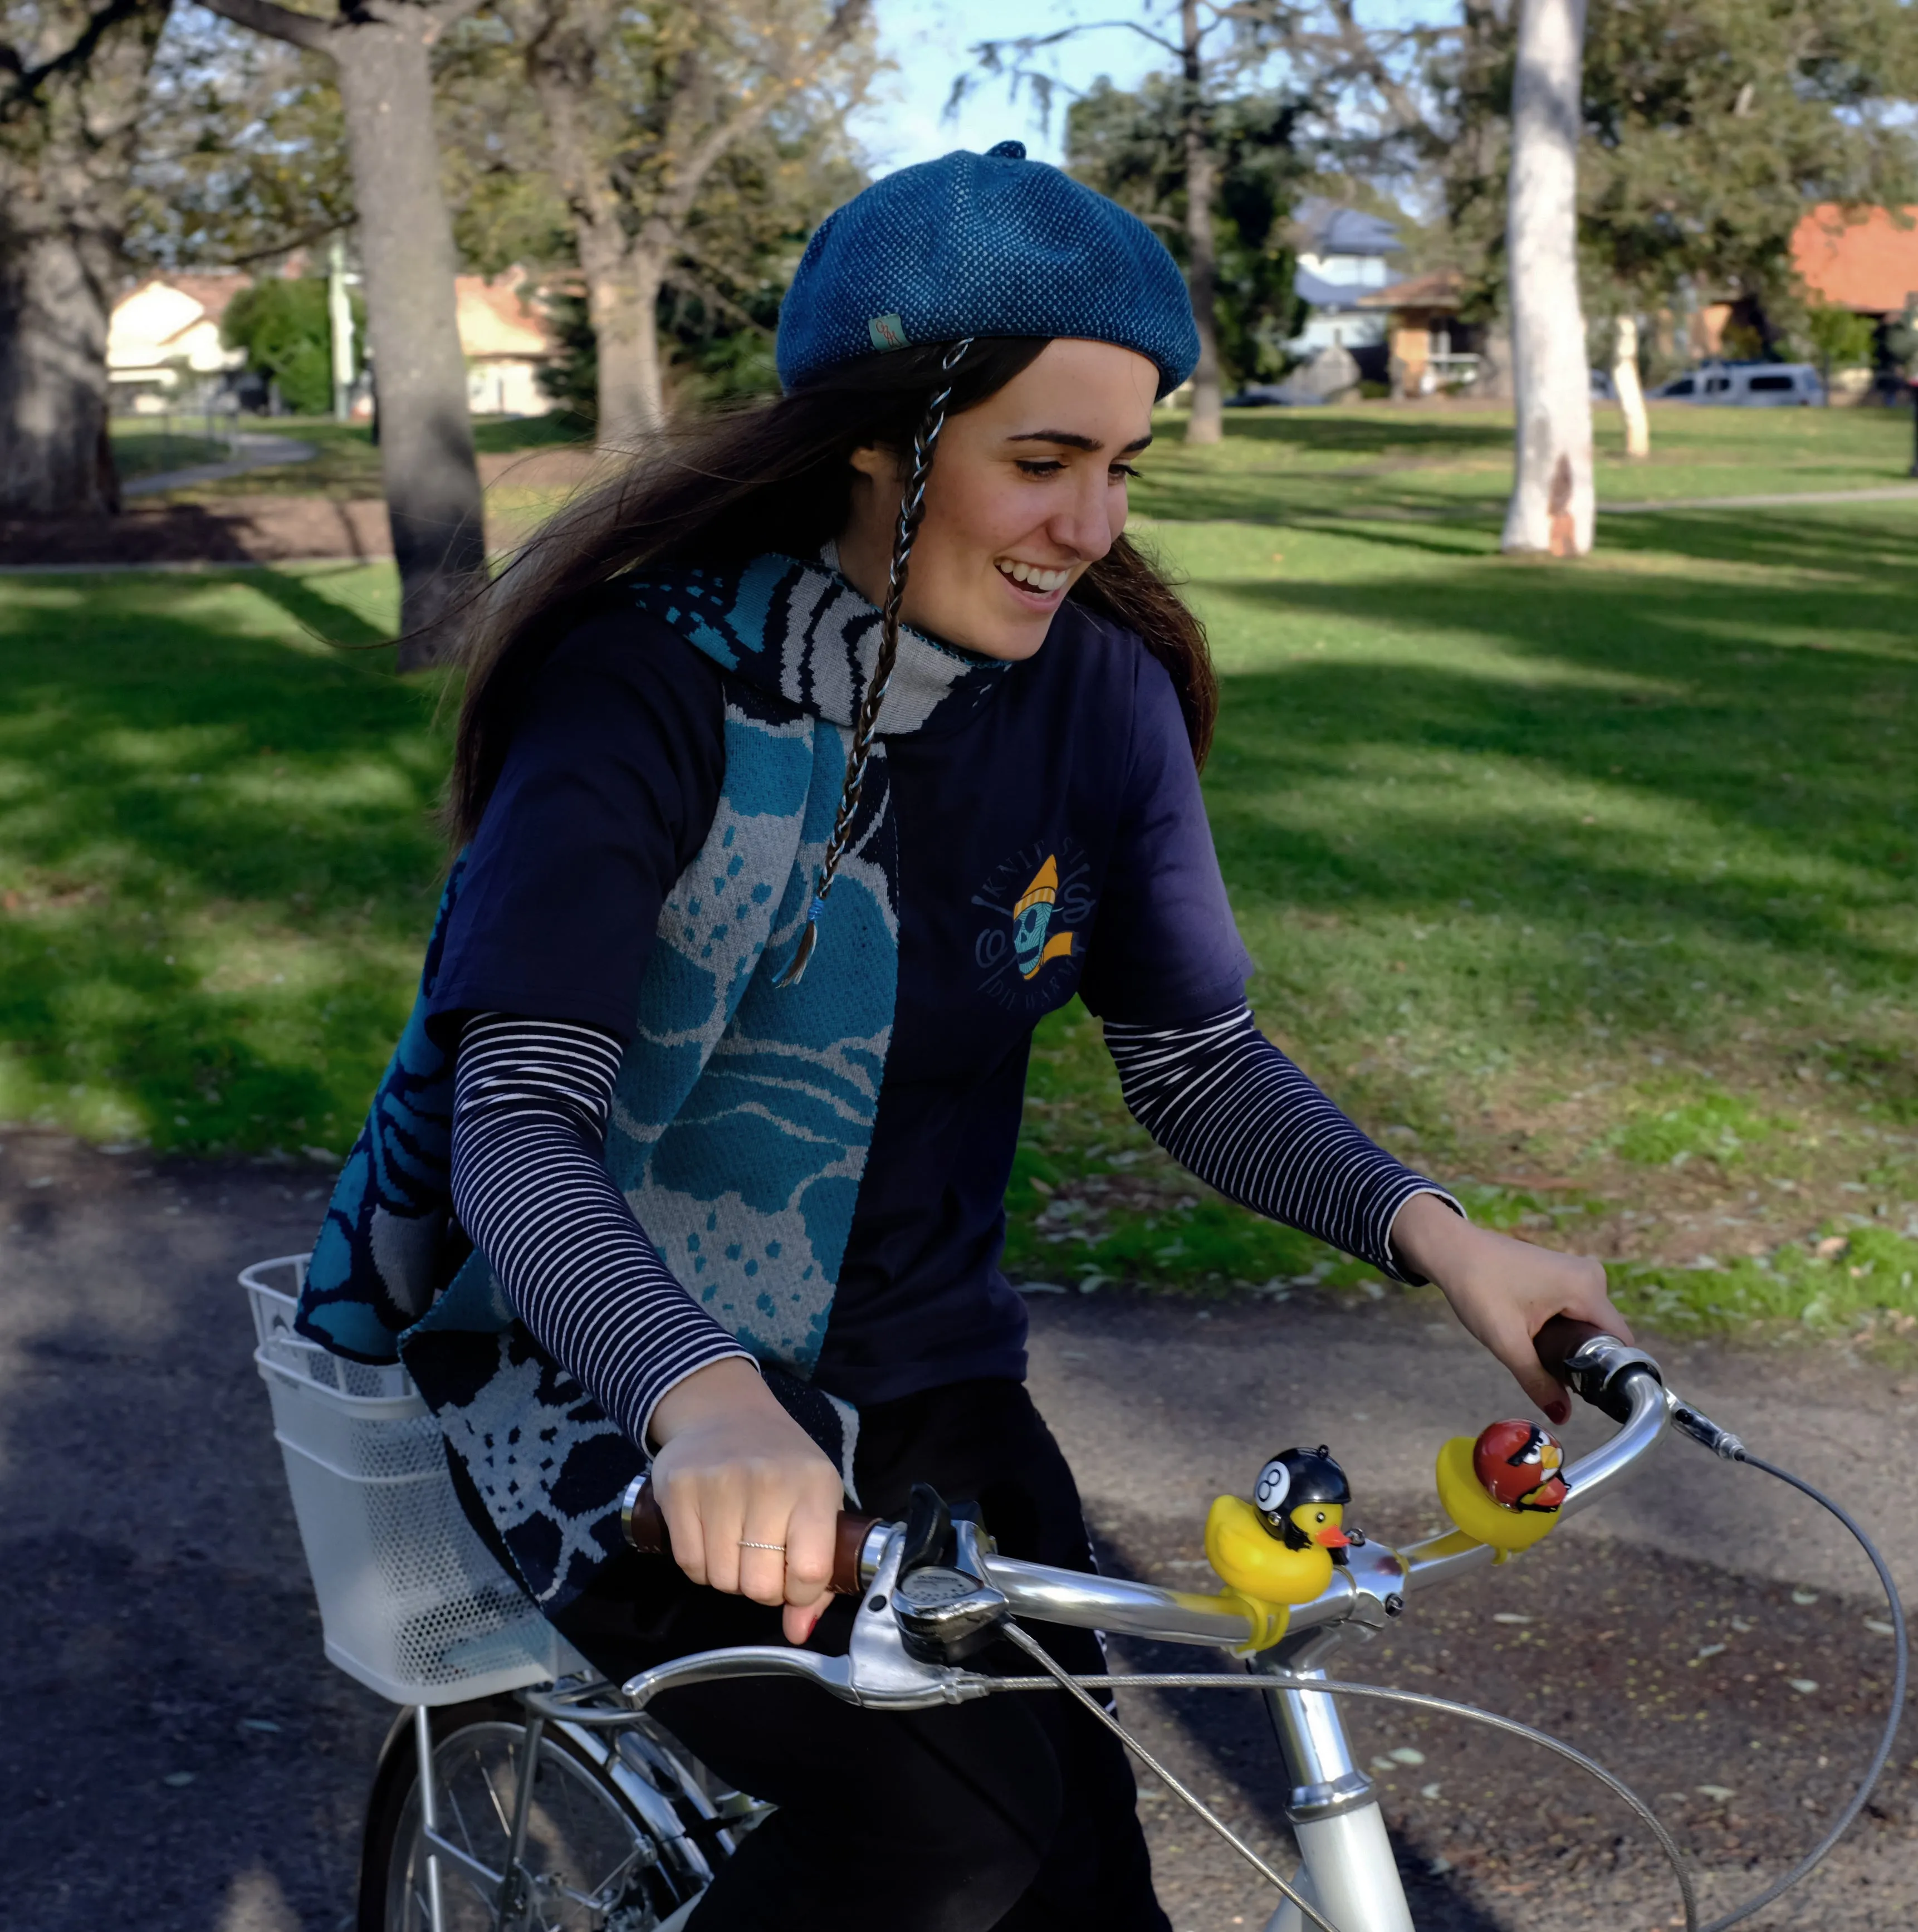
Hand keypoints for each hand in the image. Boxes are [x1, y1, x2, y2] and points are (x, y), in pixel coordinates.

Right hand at [648, 1358, 844, 1644]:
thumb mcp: (817, 1505)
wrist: (727, 1412)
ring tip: (735, 1545)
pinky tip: (710, 1540)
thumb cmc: (783, 1466)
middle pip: (759, 1585)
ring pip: (720, 1580)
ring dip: (728, 1577)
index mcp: (815, 1486)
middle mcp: (769, 1481)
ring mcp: (720, 1481)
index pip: (811, 1571)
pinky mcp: (680, 1485)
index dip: (800, 1593)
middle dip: (760, 1587)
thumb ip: (819, 1573)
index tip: (793, 1580)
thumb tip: (798, 1634)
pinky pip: (688, 1563)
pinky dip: (699, 1566)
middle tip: (760, 1561)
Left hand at [1389, 1192, 1631, 1425]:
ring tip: (1535, 1346)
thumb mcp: (1506, 1342)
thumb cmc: (1476, 1287)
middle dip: (1582, 1356)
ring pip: (1588, 1323)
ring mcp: (1578, 1271)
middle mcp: (1591, 1275)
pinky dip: (1560, 1326)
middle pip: (1604, 1334)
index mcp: (1587, 1287)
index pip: (1620, 1342)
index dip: (1608, 1371)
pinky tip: (1533, 1330)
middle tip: (1549, 1369)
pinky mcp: (1564, 1272)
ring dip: (1568, 1342)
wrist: (1451, 1249)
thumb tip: (1563, 1415)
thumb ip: (1538, 1381)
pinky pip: (1576, 1309)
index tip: (1586, 1390)